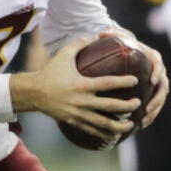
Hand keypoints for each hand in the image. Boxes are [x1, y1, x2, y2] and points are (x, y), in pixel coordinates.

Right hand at [10, 37, 140, 141]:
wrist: (33, 92)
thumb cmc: (50, 72)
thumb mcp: (63, 55)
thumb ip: (79, 44)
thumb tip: (95, 35)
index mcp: (81, 84)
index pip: (108, 83)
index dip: (123, 82)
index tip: (135, 81)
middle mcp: (81, 101)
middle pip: (110, 106)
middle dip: (126, 106)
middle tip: (137, 104)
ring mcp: (77, 113)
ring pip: (103, 122)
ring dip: (119, 125)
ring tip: (131, 124)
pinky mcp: (73, 121)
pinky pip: (91, 130)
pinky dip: (104, 134)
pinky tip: (114, 136)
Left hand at [108, 33, 167, 127]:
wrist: (127, 54)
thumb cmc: (121, 46)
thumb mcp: (117, 38)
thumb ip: (112, 34)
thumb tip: (102, 32)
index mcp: (152, 57)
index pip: (158, 63)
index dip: (157, 72)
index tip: (152, 81)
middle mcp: (158, 70)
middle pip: (163, 86)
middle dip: (156, 99)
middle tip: (147, 108)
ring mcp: (157, 83)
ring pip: (160, 98)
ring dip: (154, 110)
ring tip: (143, 120)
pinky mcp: (152, 93)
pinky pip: (154, 105)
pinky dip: (149, 115)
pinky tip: (140, 125)